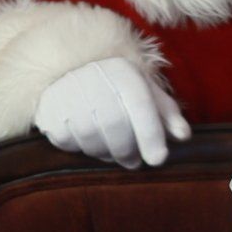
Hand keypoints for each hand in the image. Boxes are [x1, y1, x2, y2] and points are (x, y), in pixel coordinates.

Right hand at [34, 58, 190, 167]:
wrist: (67, 69)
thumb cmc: (115, 86)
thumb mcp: (144, 91)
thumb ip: (166, 113)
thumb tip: (183, 135)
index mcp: (122, 72)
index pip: (139, 104)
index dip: (150, 134)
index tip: (158, 159)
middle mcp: (93, 78)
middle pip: (115, 125)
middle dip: (128, 150)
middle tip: (133, 162)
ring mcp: (67, 94)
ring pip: (91, 137)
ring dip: (105, 152)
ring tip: (112, 150)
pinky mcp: (48, 111)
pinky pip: (68, 141)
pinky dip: (81, 147)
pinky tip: (89, 140)